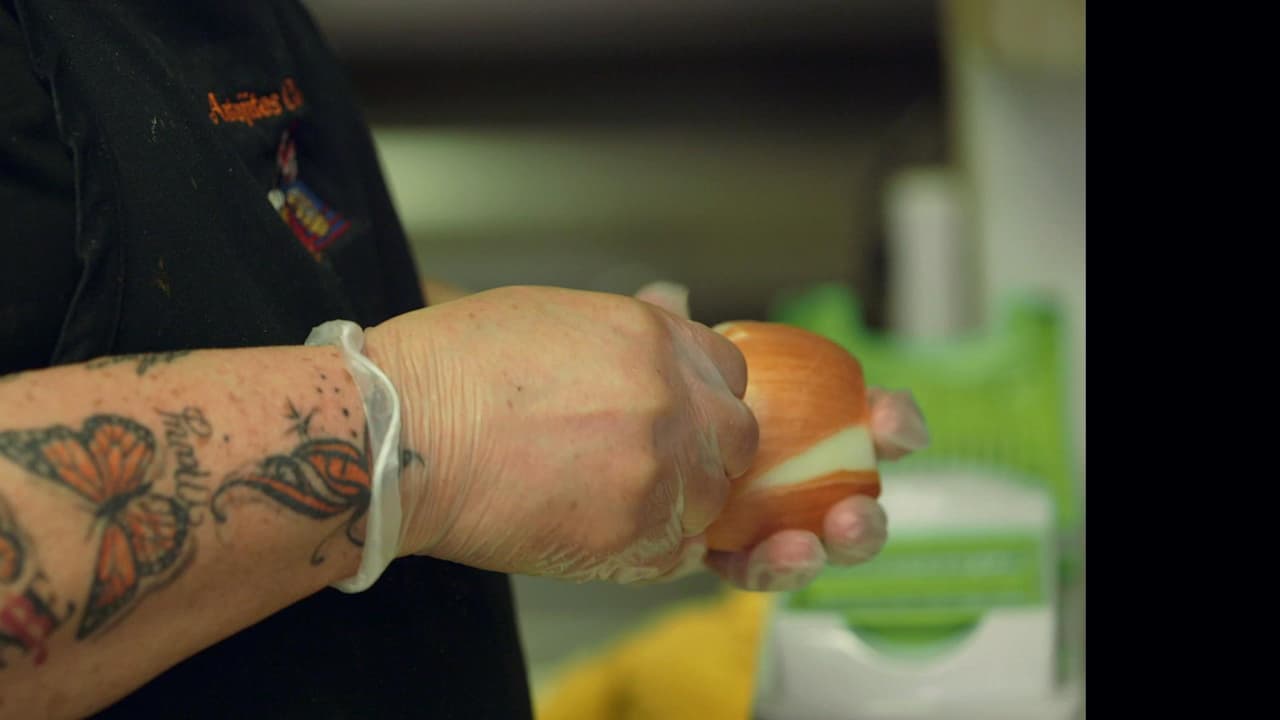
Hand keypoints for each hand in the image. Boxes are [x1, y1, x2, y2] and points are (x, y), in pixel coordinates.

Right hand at [364, 285, 759, 583]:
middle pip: (736, 439)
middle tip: (646, 462)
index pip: (729, 372)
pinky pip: (675, 553)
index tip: (676, 413)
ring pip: (709, 502)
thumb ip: (630, 326)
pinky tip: (598, 529)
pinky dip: (647, 548)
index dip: (703, 397)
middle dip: (704, 452)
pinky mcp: (632, 536)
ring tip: (607, 498)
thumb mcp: (551, 312)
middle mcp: (671, 400)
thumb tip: (676, 301)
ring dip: (675, 504)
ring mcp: (658, 471)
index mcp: (652, 338)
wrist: (400, 433)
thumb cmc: (452, 367)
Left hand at [633, 282, 929, 591]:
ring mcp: (777, 525)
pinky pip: (760, 569)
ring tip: (811, 546)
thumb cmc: (669, 396)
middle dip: (868, 514)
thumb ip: (674, 332)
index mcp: (813, 422)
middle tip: (855, 513)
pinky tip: (771, 556)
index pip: (869, 421)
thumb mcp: (671, 359)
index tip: (897, 425)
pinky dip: (770, 565)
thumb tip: (669, 296)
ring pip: (820, 546)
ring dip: (827, 552)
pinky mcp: (738, 557)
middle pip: (857, 501)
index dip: (895, 422)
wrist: (625, 442)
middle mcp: (806, 479)